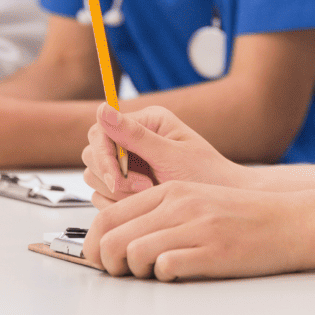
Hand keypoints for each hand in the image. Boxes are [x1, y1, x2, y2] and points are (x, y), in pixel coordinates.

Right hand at [80, 104, 252, 203]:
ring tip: (151, 194)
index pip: (101, 131)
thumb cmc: (206, 175)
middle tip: (145, 189)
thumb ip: (136, 136)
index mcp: (147, 121)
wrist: (221, 202)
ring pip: (95, 178)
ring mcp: (129, 163)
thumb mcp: (172, 156)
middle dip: (114, 177)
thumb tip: (104, 108)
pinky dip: (119, 205)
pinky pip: (103, 197)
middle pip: (93, 154)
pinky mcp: (127, 186)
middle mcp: (134, 139)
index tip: (116, 177)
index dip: (103, 155)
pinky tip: (144, 206)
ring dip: (119, 192)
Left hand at [82, 180, 314, 279]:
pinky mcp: (211, 251)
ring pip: (134, 254)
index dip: (92, 244)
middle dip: (107, 263)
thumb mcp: (195, 200)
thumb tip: (117, 236)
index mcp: (170, 192)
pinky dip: (164, 276)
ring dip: (135, 272)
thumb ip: (158, 212)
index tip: (97, 259)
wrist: (286, 221)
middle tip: (122, 272)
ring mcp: (195, 227)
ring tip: (152, 273)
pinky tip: (178, 272)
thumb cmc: (240, 216)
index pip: (108, 216)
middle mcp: (178, 205)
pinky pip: (166, 267)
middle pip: (111, 238)